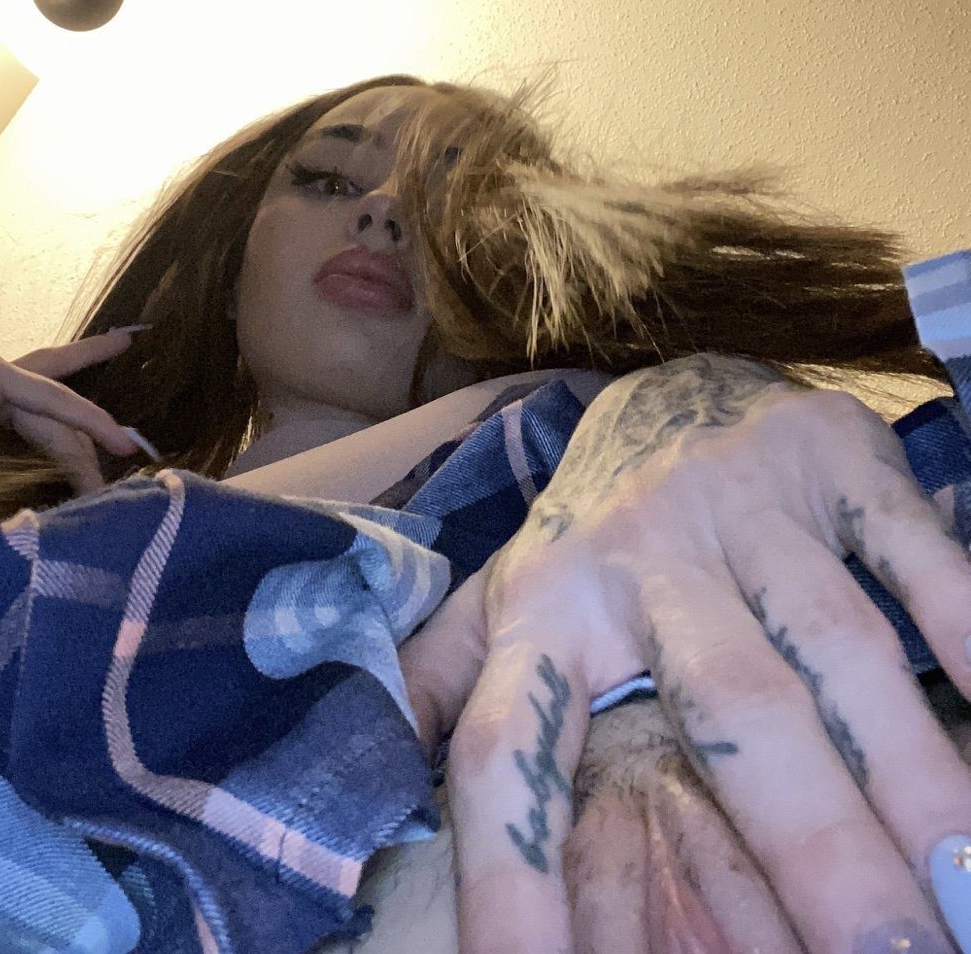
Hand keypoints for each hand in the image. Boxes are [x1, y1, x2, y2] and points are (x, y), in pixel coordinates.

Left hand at [401, 354, 970, 953]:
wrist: (665, 385)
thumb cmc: (588, 534)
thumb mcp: (500, 605)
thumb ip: (441, 689)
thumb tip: (371, 798)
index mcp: (540, 611)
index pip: (508, 755)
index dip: (511, 884)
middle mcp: (637, 555)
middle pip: (731, 711)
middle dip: (815, 854)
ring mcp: (740, 498)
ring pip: (836, 647)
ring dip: (914, 778)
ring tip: (964, 898)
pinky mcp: (828, 454)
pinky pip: (912, 554)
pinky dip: (965, 633)